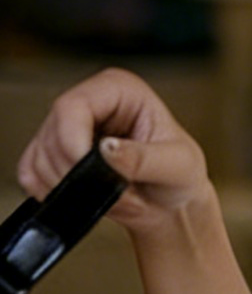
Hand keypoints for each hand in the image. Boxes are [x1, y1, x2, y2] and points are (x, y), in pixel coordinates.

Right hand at [18, 68, 211, 238]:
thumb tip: (107, 149)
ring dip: (71, 188)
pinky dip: (53, 192)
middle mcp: (89, 102)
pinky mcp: (53, 154)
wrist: (171, 203)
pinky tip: (83, 196)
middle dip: (77, 174)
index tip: (88, 173)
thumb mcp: (178, 165)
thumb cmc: (180, 176)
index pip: (72, 106)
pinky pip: (31, 174)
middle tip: (114, 192)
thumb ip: (144, 158)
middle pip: (51, 134)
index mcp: (119, 90)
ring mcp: (67, 128)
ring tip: (109, 195)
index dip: (72, 141)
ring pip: (39, 157)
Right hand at [19, 68, 251, 293]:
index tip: (86, 156)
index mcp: (140, 107)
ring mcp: (91, 143)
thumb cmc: (191, 202)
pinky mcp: (75, 170)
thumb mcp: (180, 180)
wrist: (183, 235)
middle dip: (58, 147)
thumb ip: (149, 166)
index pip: (97, 90)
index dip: (82, 117)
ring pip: (45, 141)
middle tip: (67, 180)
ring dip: (48, 168)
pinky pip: (40, 166)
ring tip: (68, 193)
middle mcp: (114, 119)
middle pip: (61, 114)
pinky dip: (42, 181)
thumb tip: (115, 156)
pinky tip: (57, 197)